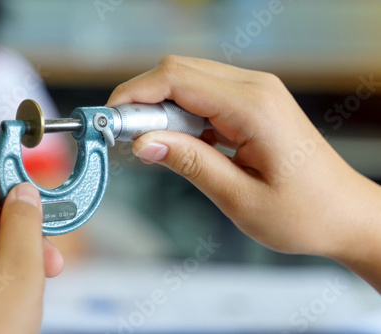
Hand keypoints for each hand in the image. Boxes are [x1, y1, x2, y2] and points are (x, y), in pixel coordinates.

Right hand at [107, 56, 380, 288]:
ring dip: (159, 107)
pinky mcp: (252, 103)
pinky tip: (177, 142)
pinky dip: (180, 113)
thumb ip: (190, 162)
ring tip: (150, 146)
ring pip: (187, 80)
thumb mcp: (239, 197)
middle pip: (178, 71)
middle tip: (125, 139)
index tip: (110, 123)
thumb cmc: (303, 213)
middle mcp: (255, 88)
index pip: (176, 78)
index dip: (134, 95)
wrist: (344, 213)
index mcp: (253, 107)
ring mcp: (255, 91)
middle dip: (141, 100)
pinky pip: (203, 95)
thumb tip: (144, 142)